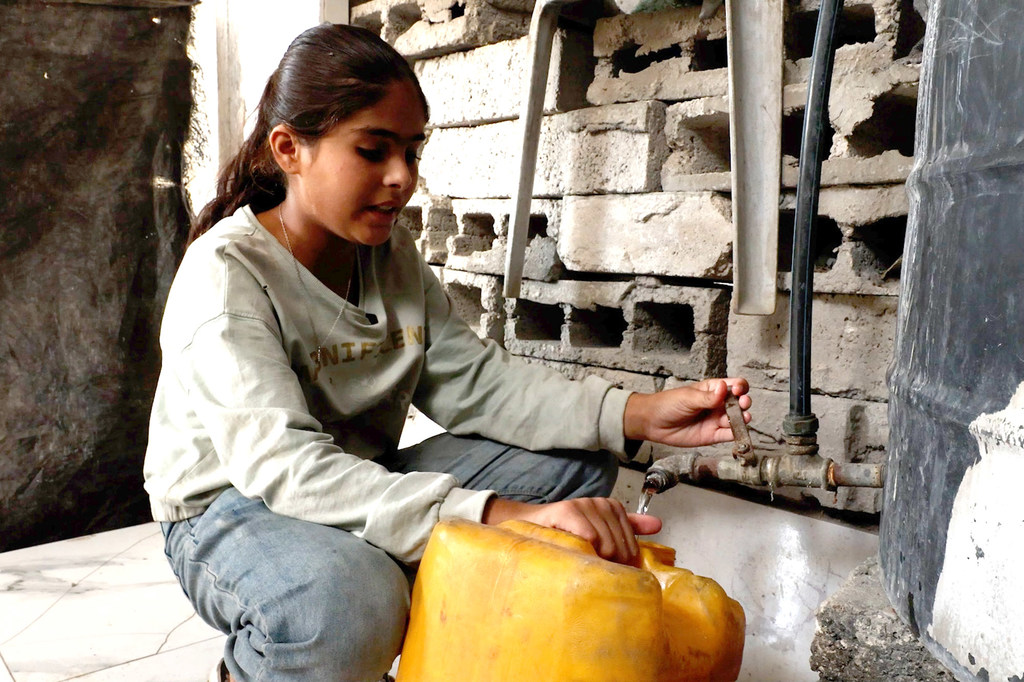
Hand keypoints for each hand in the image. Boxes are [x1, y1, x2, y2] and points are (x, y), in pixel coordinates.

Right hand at [482, 496, 661, 564]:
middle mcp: (601, 503)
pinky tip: (574, 554)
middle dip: (609, 564)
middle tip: (592, 571)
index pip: (631, 545)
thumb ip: (628, 527)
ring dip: (595, 560)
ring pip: (607, 543)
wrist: (531, 528)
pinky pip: (589, 536)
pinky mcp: (567, 510)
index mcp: (612, 507)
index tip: (606, 571)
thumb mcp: (599, 532)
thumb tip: (658, 525)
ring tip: (582, 564)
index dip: (621, 563)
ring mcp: (584, 505)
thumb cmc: (566, 535)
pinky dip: (585, 549)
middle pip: (620, 546)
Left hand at [623, 378, 750, 447]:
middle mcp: (717, 404)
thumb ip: (707, 397)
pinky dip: (737, 434)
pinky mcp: (713, 435)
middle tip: (743, 403)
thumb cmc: (668, 404)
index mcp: (712, 389)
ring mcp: (716, 420)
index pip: (733, 385)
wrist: (653, 423)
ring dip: (743, 418)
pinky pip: (729, 435)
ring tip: (743, 418)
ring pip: (736, 419)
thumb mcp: (688, 397)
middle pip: (739, 402)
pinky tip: (739, 431)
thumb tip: (724, 388)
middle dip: (744, 402)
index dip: (739, 386)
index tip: (737, 390)